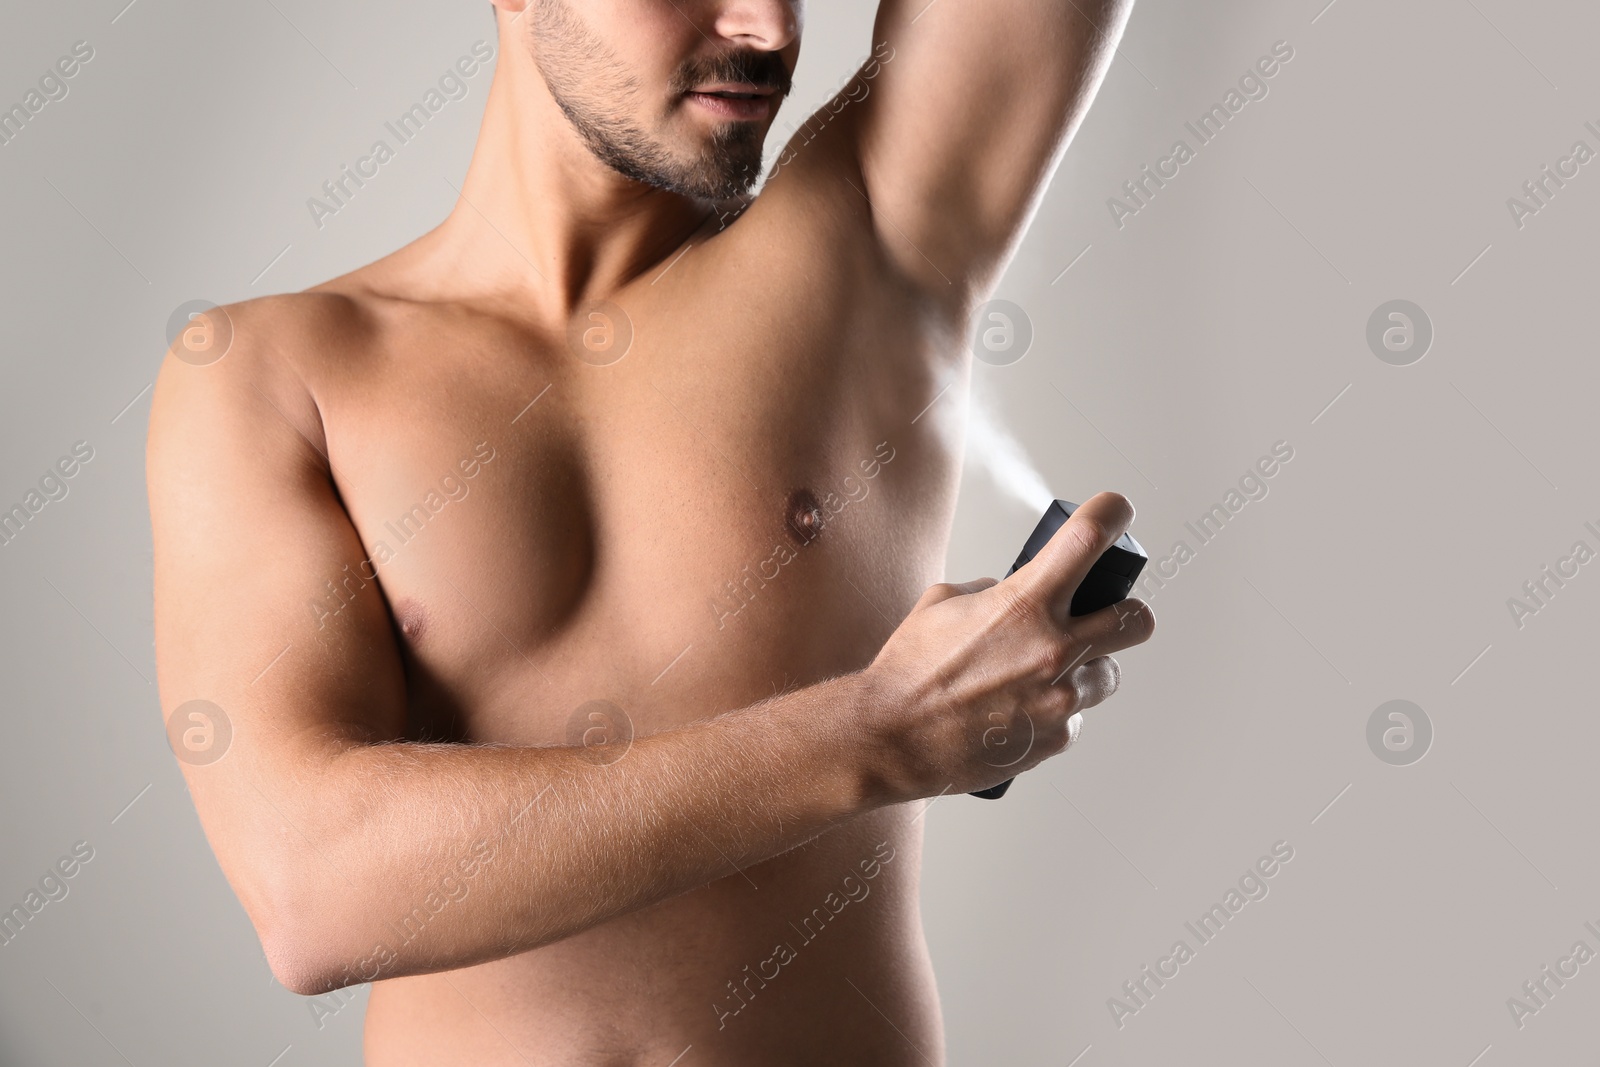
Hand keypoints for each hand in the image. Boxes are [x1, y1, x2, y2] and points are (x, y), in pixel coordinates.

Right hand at [858, 491, 1155, 802]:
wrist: (892, 738)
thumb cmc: (911, 669)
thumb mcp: (944, 604)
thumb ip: (994, 591)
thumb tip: (1018, 591)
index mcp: (1026, 603)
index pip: (1090, 539)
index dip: (1113, 513)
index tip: (1116, 510)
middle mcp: (1055, 649)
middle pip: (1138, 619)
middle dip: (1125, 612)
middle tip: (1103, 616)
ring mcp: (1060, 698)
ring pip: (1110, 673)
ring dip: (1086, 669)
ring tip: (1040, 675)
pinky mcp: (1057, 737)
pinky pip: (1076, 715)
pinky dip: (1054, 709)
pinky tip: (1017, 709)